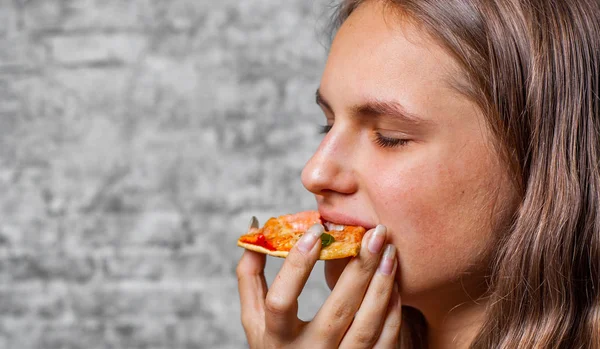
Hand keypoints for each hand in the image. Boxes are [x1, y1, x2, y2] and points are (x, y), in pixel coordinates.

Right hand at [237, 223, 401, 347]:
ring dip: (381, 285)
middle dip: (358, 268)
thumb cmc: (275, 343)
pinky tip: (394, 283)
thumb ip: (250, 274)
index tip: (316, 230)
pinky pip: (384, 341)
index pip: (281, 302)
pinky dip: (392, 312)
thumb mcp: (254, 317)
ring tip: (390, 251)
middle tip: (374, 233)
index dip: (296, 266)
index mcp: (276, 338)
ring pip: (366, 326)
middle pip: (337, 311)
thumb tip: (255, 225)